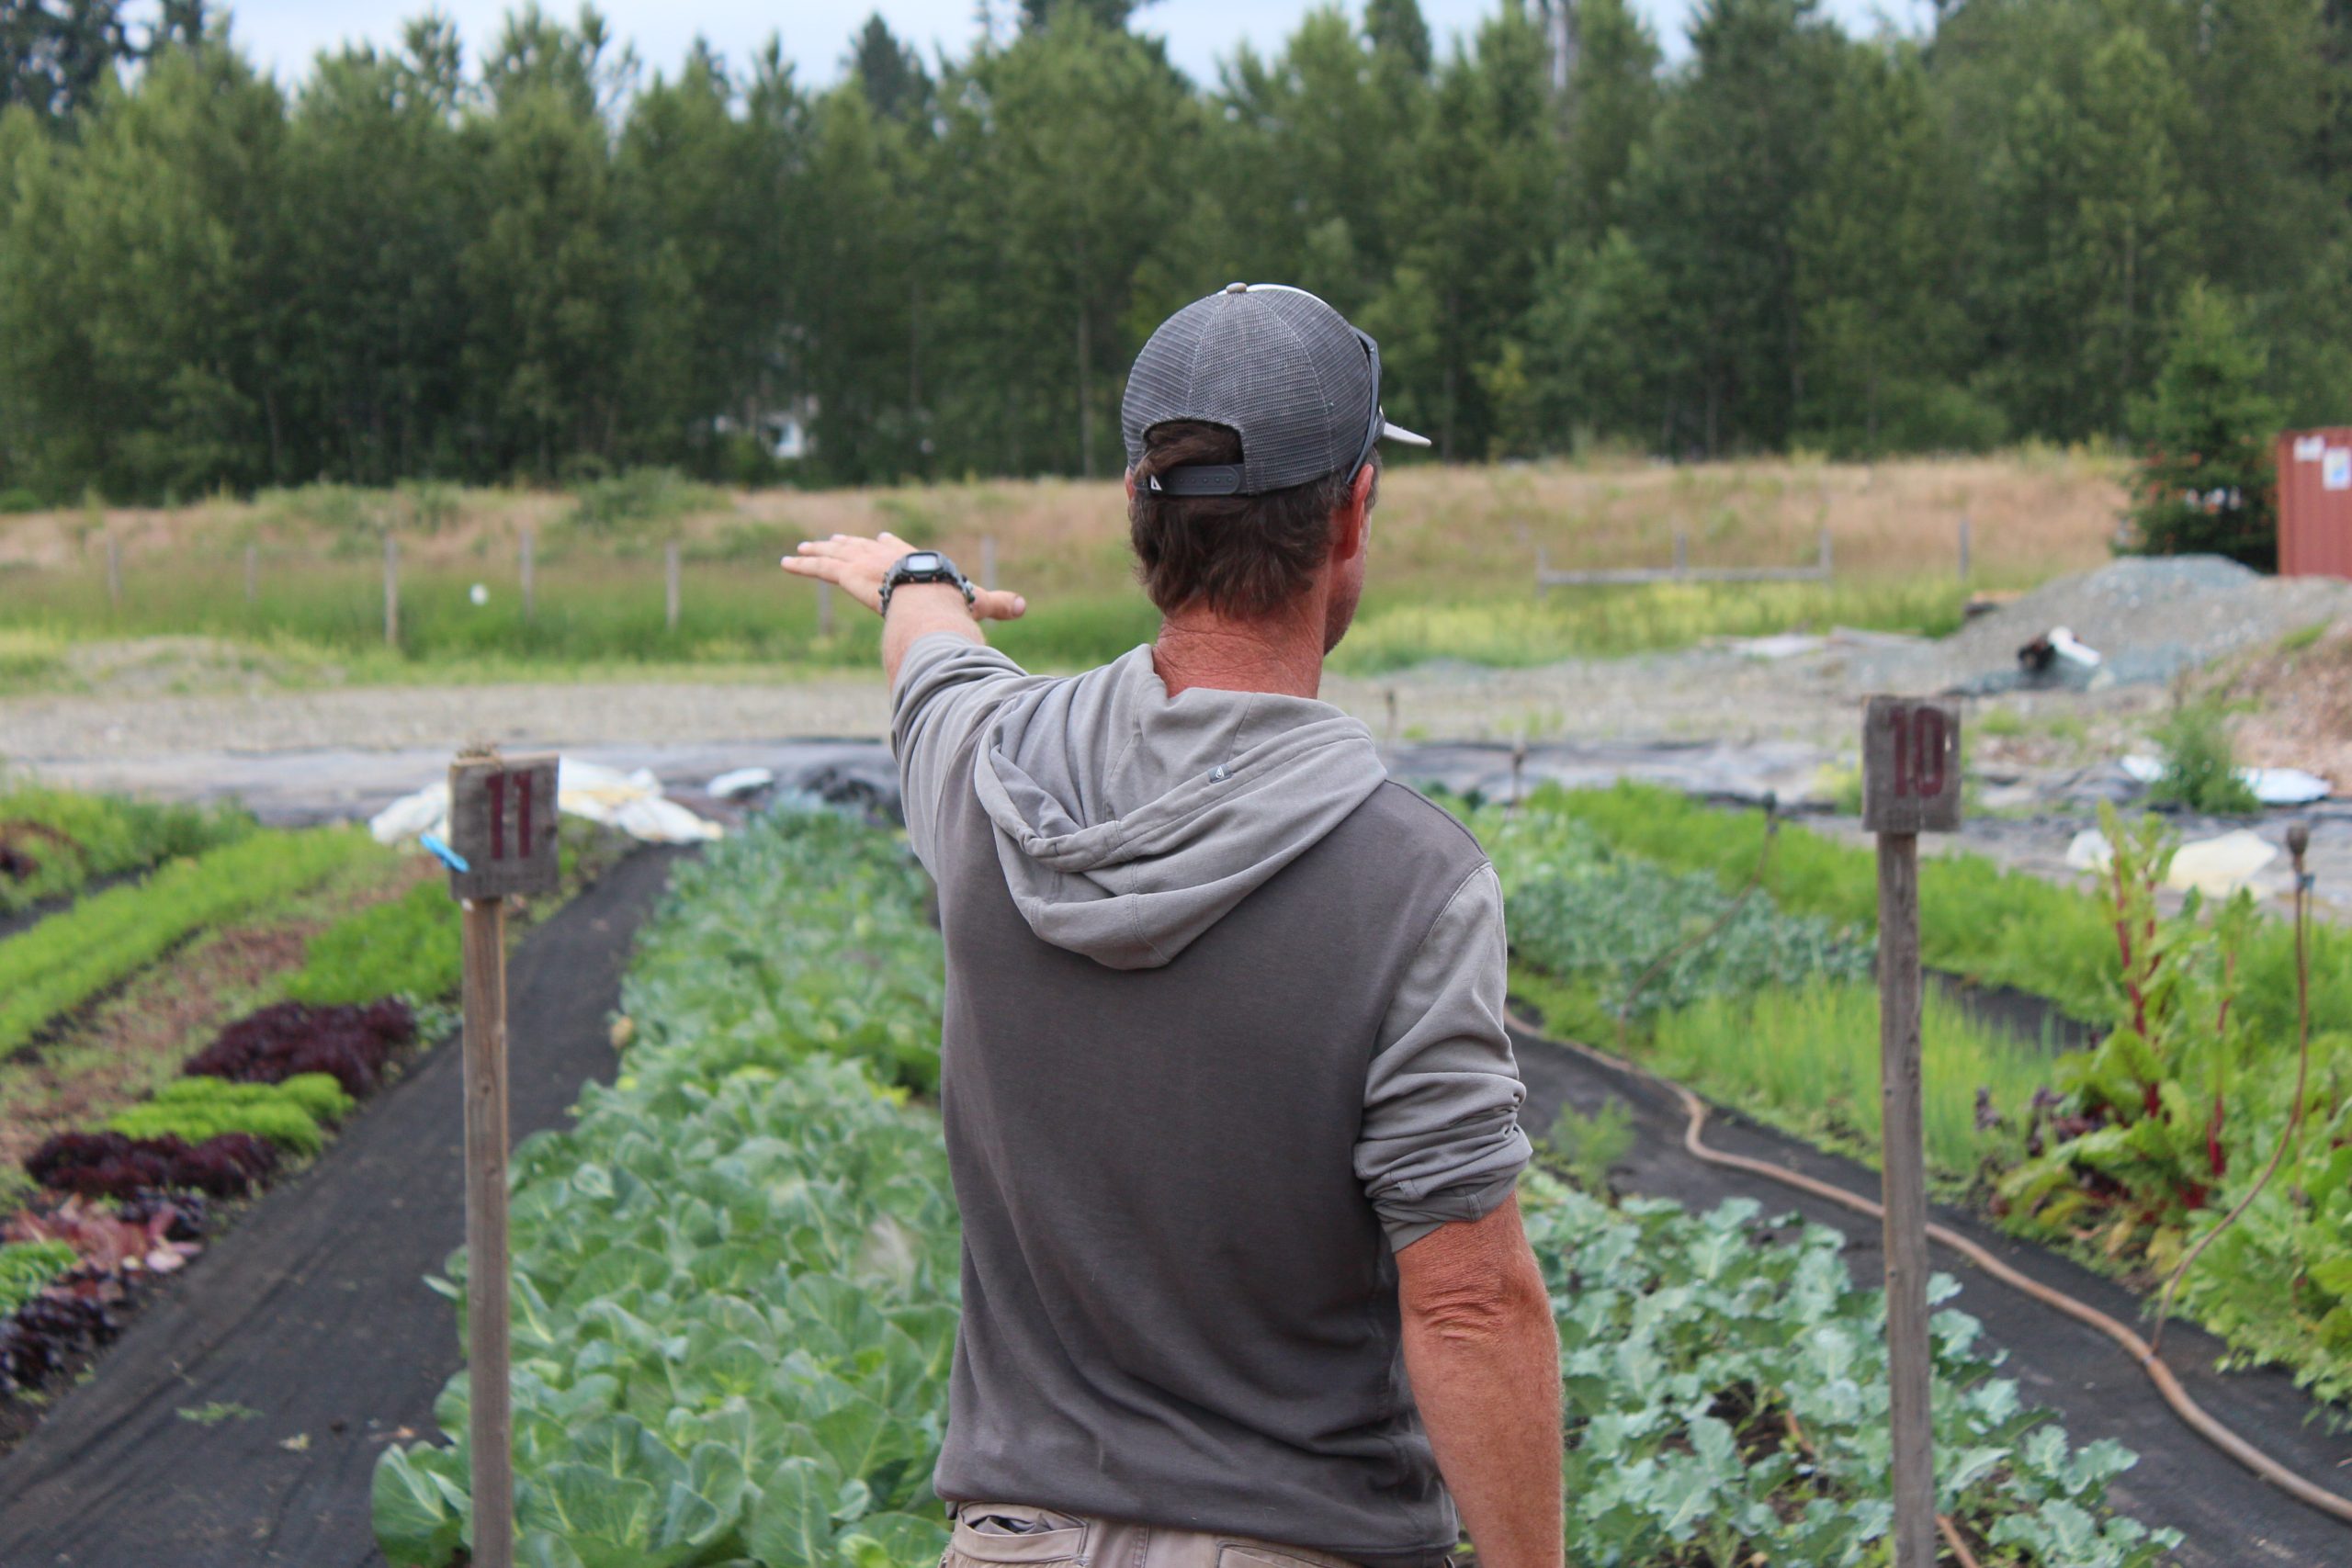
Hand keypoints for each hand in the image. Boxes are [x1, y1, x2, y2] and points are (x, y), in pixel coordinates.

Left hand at [780, 531, 1026, 620]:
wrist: (931, 596)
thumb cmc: (954, 600)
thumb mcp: (977, 602)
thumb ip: (997, 605)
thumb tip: (1026, 607)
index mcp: (914, 562)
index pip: (897, 549)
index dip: (887, 545)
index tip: (879, 540)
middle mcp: (886, 557)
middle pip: (861, 547)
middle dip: (846, 543)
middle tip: (833, 539)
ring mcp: (865, 564)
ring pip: (835, 555)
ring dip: (817, 551)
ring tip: (801, 549)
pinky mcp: (848, 575)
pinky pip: (820, 569)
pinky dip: (802, 566)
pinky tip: (784, 563)